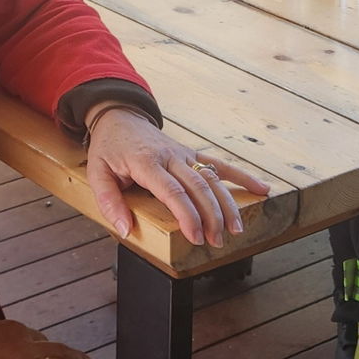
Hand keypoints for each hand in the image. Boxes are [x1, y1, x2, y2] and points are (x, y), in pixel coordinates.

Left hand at [84, 107, 259, 246]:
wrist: (120, 116)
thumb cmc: (109, 147)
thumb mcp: (97, 173)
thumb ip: (110, 201)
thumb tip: (126, 229)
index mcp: (147, 162)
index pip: (173, 191)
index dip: (187, 215)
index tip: (195, 237)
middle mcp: (170, 156)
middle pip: (198, 186)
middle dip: (211, 216)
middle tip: (217, 242)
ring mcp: (184, 154)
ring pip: (212, 178)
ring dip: (227, 204)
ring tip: (237, 229)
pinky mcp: (192, 154)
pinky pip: (220, 165)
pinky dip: (242, 177)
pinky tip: (262, 189)